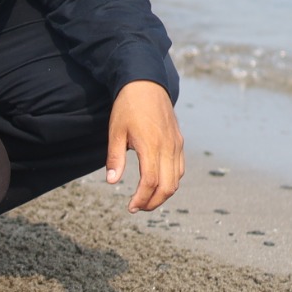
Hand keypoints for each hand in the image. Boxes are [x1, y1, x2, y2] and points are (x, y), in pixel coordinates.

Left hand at [105, 80, 183, 212]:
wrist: (146, 84)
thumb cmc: (127, 106)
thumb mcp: (115, 131)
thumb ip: (115, 158)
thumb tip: (112, 182)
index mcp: (151, 145)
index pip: (151, 181)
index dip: (142, 198)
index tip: (131, 207)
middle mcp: (168, 147)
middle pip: (168, 186)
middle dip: (154, 202)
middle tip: (138, 208)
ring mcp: (176, 144)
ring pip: (177, 179)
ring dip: (163, 194)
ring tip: (146, 199)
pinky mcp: (179, 141)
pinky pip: (180, 168)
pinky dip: (171, 181)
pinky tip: (157, 184)